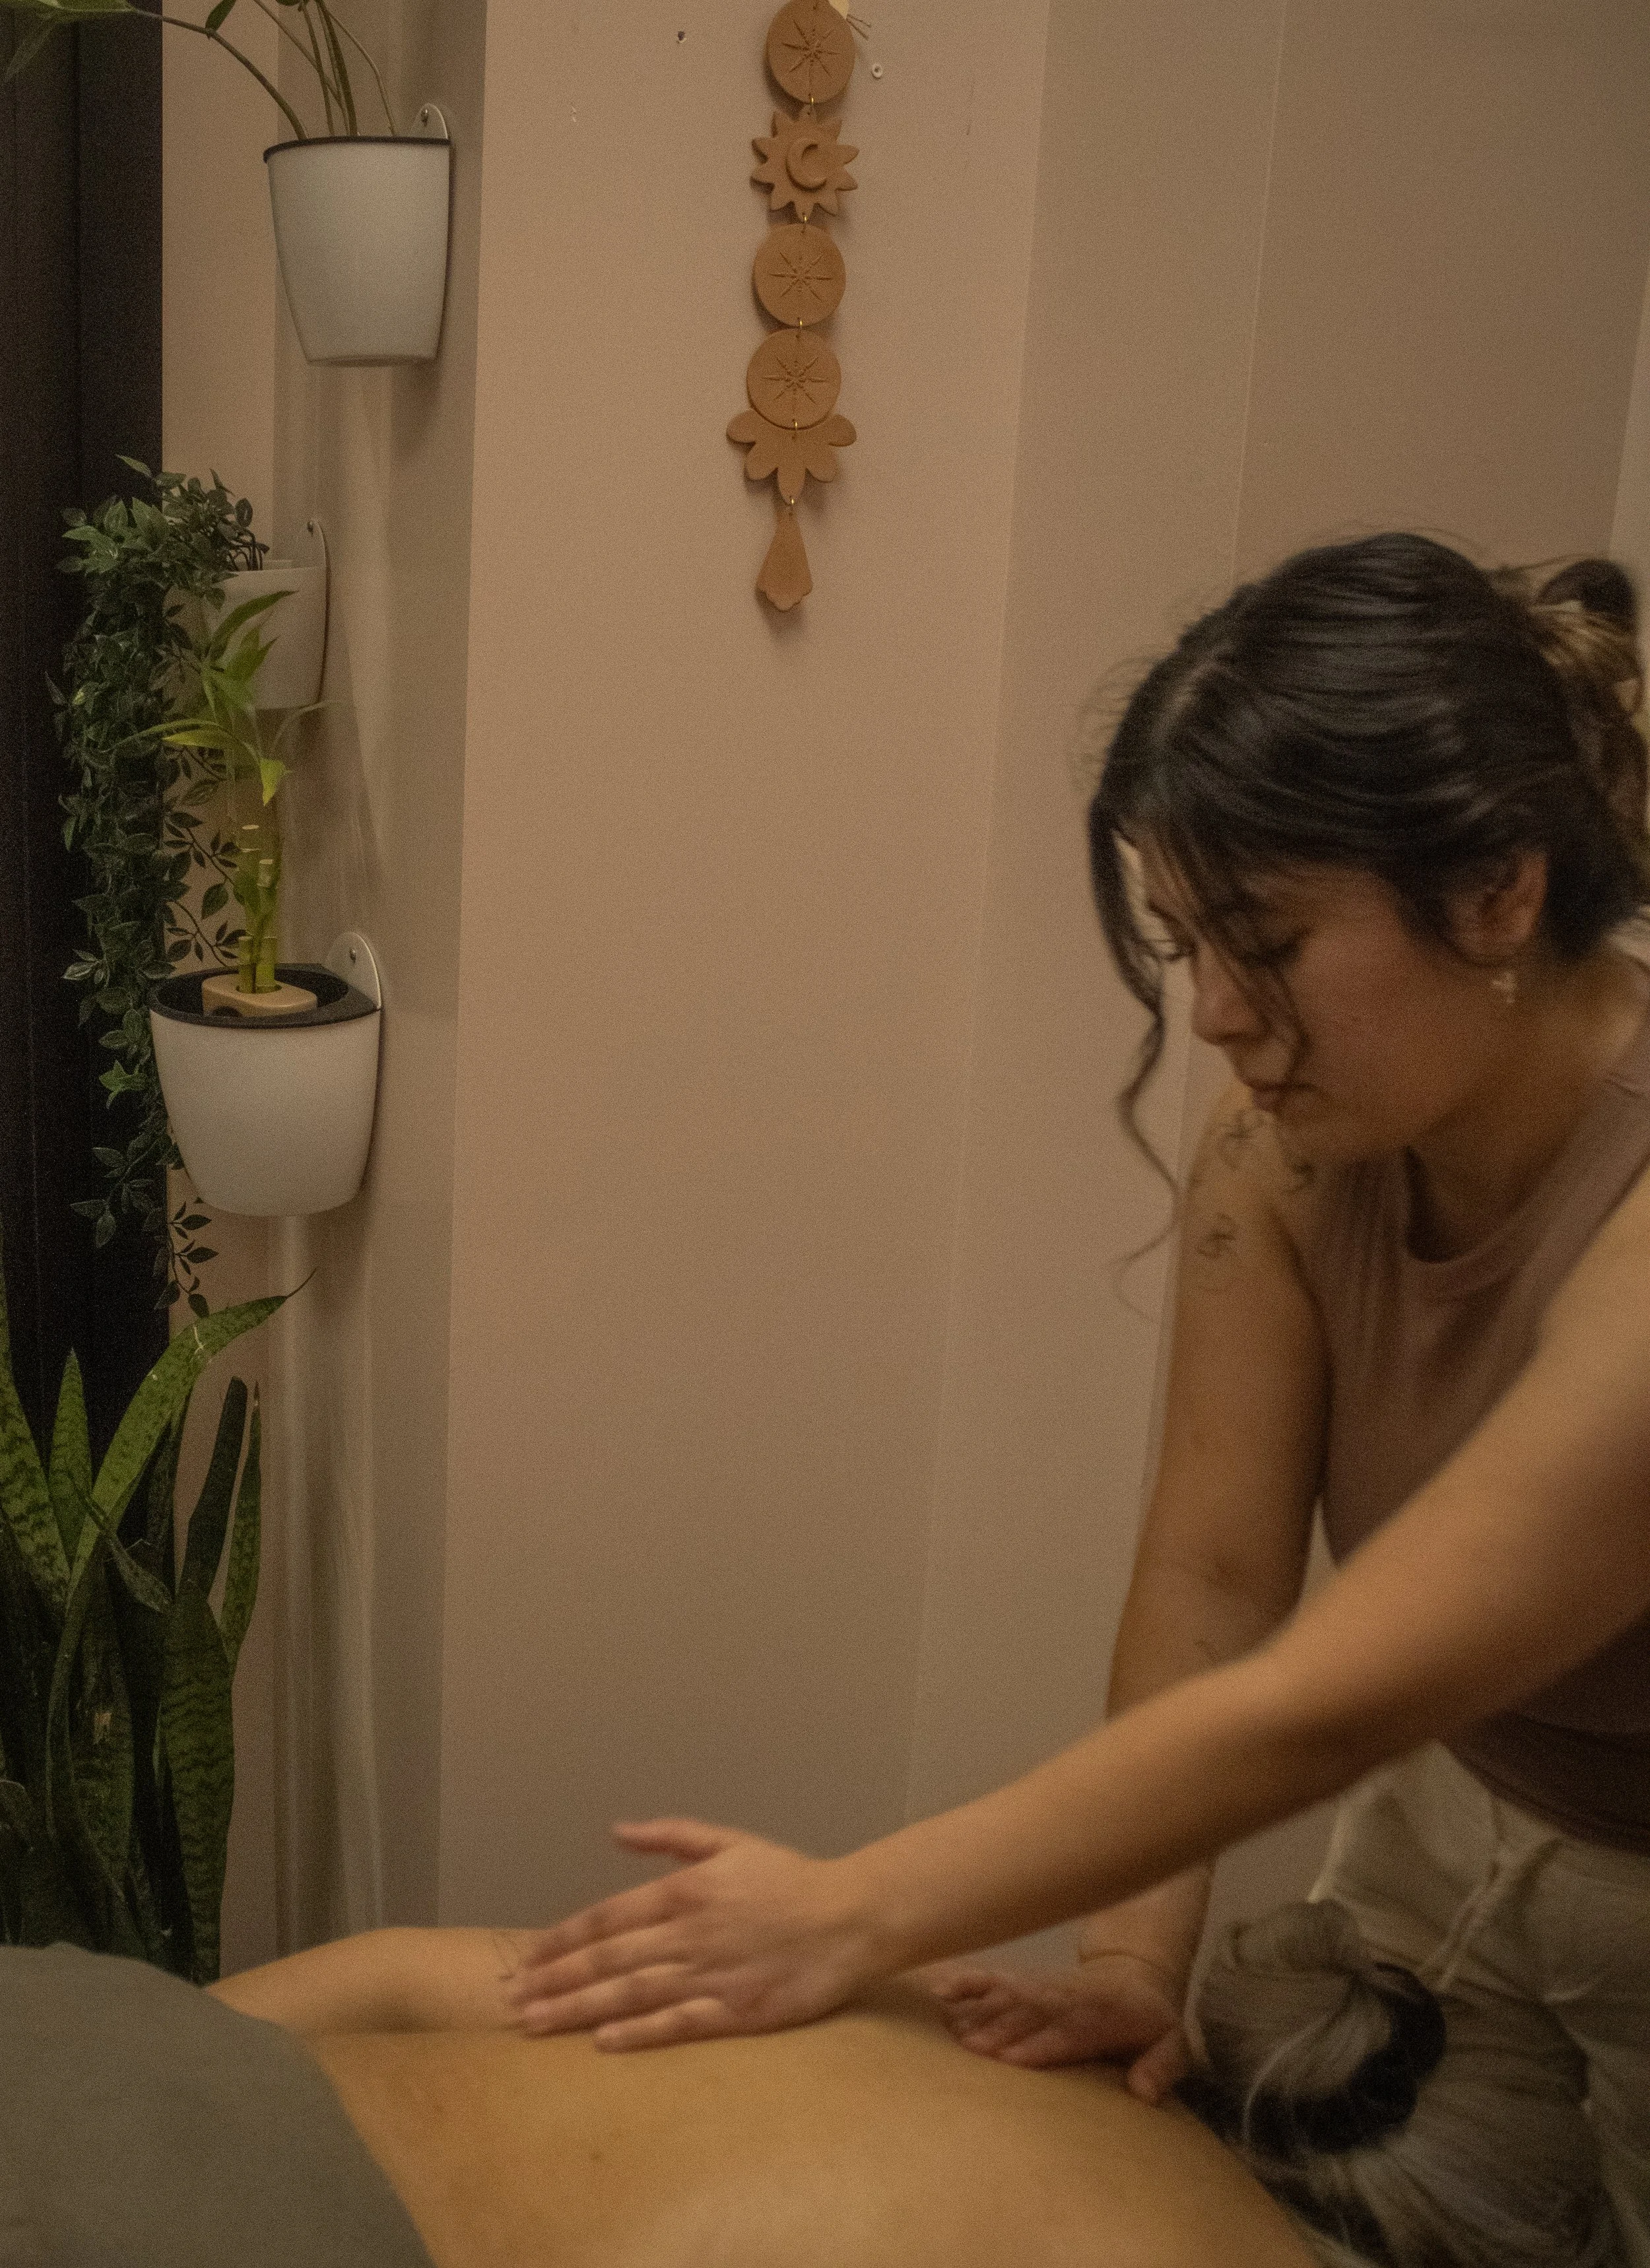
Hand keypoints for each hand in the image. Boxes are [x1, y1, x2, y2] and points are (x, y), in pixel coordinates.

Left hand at [507, 1819, 884, 2050]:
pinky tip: (602, 2041)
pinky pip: (678, 2024)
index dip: (564, 1938)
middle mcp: (690, 1933)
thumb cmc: (788, 1877)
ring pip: (632, 1992)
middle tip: (512, 2000)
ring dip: (579, 2008)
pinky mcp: (737, 2012)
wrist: (850, 1917)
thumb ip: (671, 1834)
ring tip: (537, 2024)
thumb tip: (617, 1829)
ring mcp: (712, 1975)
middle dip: (555, 1979)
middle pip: (609, 1958)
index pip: (609, 1916)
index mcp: (686, 1890)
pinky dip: (639, 2032)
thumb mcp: (729, 1841)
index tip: (528, 1957)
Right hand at [925, 1953, 1190, 2099]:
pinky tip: (939, 1989)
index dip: (1037, 2044)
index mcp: (1095, 2017)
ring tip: (945, 2028)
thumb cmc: (1148, 2021)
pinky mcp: (1025, 1986)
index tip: (1010, 2058)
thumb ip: (1161, 2066)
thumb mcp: (1172, 2042)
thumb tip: (1143, 2093)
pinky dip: (965, 1981)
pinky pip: (991, 1980)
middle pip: (1025, 2016)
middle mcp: (1060, 2002)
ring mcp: (1039, 1991)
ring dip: (976, 2011)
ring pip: (1003, 1998)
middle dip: (997, 2031)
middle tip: (966, 2049)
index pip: (1062, 2031)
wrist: (1134, 1979)